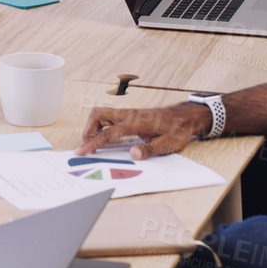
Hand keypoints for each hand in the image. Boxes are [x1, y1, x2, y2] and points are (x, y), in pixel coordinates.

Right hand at [77, 104, 207, 158]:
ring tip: (97, 143)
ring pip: (101, 113)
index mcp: (136, 123)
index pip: (108, 133)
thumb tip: (133, 153)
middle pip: (97, 115)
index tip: (81, 151)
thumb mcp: (169, 144)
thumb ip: (150, 149)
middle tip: (90, 146)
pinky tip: (107, 137)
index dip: (93, 143)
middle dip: (88, 130)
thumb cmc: (178, 129)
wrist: (185, 117)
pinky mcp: (129, 115)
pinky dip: (101, 126)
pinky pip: (108, 116)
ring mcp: (128, 113)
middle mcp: (129, 115)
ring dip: (93, 127)